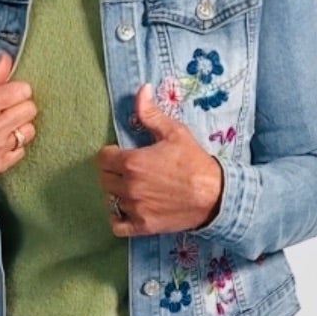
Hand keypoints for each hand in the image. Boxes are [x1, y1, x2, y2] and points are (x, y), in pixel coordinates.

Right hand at [0, 52, 35, 179]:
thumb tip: (6, 57)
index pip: (23, 91)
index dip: (17, 90)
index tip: (8, 94)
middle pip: (30, 110)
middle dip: (20, 107)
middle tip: (4, 110)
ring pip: (29, 131)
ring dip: (19, 127)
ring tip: (1, 127)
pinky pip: (21, 151)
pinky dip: (13, 146)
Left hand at [95, 83, 223, 236]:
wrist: (215, 196)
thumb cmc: (194, 163)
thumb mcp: (175, 133)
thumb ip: (151, 114)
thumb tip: (141, 90)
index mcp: (132, 162)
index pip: (102, 158)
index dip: (111, 154)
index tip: (122, 154)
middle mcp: (128, 186)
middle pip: (103, 179)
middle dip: (112, 172)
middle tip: (129, 170)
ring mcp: (134, 208)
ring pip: (110, 200)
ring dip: (118, 193)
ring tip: (134, 188)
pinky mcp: (142, 226)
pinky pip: (116, 225)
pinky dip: (117, 218)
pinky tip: (128, 209)